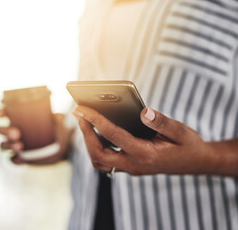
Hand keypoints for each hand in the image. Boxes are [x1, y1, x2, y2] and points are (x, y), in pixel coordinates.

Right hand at [0, 109, 73, 164]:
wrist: (65, 147)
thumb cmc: (59, 129)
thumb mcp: (59, 122)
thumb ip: (58, 118)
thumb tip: (56, 116)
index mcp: (20, 119)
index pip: (5, 113)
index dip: (0, 112)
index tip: (1, 114)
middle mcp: (15, 131)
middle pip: (1, 130)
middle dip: (6, 131)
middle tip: (17, 134)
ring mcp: (16, 145)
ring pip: (3, 145)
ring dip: (9, 145)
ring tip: (20, 146)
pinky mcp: (21, 157)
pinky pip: (12, 160)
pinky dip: (14, 160)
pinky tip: (21, 159)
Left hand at [73, 106, 217, 175]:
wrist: (197, 163)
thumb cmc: (188, 144)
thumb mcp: (180, 130)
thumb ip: (162, 122)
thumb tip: (143, 111)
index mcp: (145, 154)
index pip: (113, 135)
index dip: (96, 120)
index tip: (82, 107)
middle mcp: (134, 164)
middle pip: (98, 154)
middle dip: (85, 133)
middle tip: (78, 113)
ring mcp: (131, 168)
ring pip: (99, 161)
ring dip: (89, 143)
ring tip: (85, 122)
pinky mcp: (130, 167)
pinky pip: (106, 161)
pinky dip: (97, 147)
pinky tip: (97, 132)